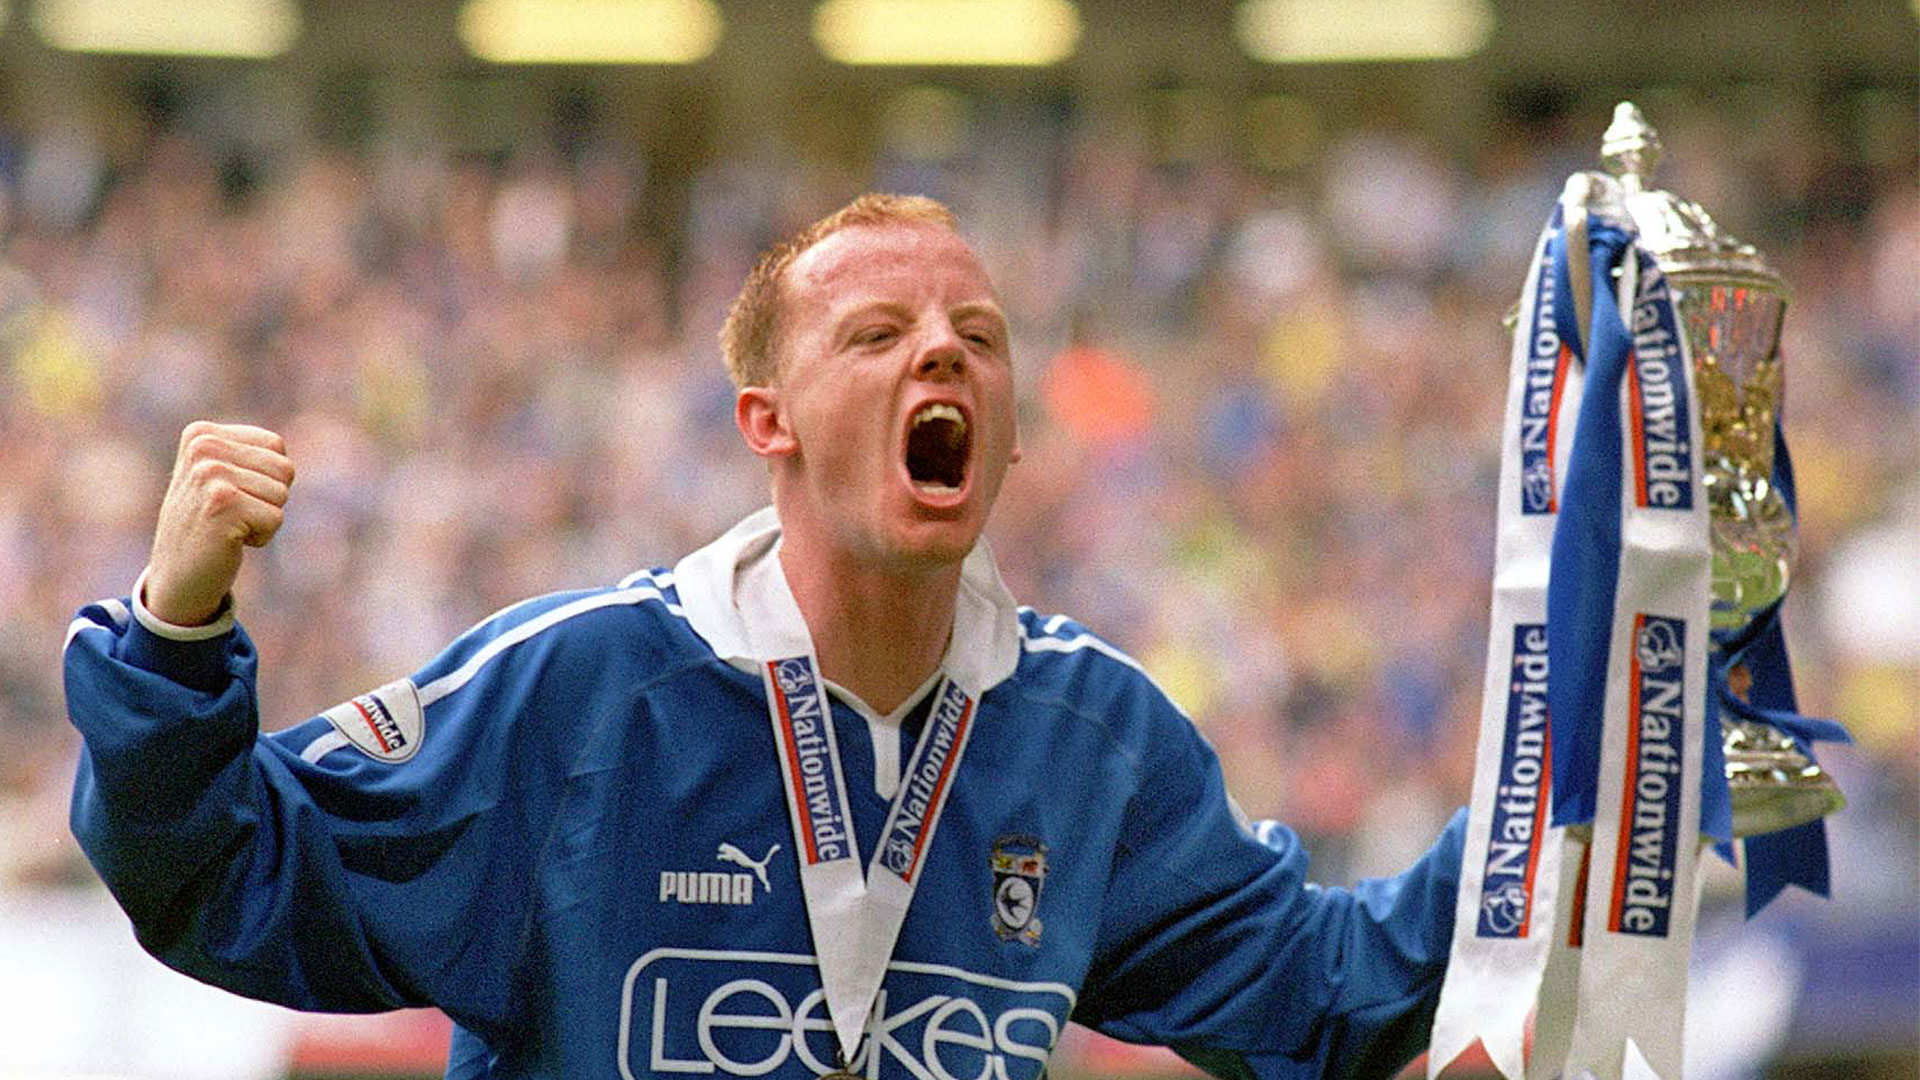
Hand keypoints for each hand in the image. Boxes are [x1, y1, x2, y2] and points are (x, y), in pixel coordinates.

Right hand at [143, 421, 295, 626]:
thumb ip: (248, 454)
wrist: (176, 576)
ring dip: (263, 518)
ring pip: (281, 494)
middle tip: (231, 515)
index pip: (275, 446)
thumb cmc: (207, 525)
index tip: (231, 495)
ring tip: (228, 526)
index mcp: (201, 434)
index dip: (266, 478)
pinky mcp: (223, 504)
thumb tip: (283, 453)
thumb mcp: (219, 477)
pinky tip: (229, 540)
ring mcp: (210, 475)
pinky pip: (276, 518)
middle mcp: (203, 448)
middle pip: (284, 469)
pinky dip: (261, 536)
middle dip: (268, 499)